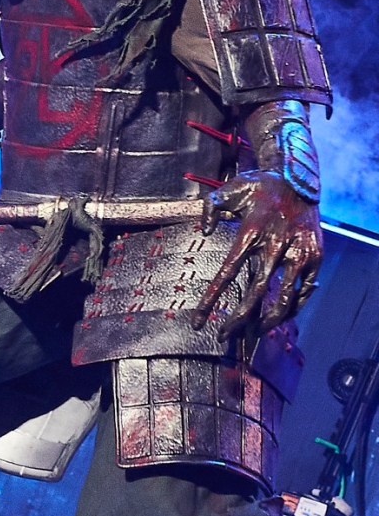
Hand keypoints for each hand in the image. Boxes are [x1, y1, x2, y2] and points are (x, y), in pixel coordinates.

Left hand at [193, 171, 322, 341]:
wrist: (300, 179)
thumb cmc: (260, 187)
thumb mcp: (228, 190)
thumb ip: (210, 209)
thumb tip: (204, 231)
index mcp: (251, 232)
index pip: (227, 272)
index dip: (212, 299)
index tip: (199, 319)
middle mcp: (277, 245)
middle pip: (255, 294)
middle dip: (238, 319)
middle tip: (223, 335)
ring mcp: (300, 253)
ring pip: (285, 299)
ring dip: (268, 321)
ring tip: (253, 333)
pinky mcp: (315, 257)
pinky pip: (305, 291)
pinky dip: (292, 307)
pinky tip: (279, 317)